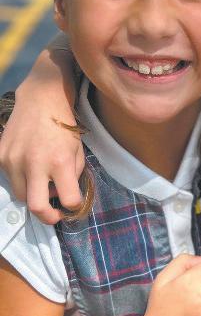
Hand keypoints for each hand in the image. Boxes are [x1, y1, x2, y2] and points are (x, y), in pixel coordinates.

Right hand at [0, 46, 81, 223]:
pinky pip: (10, 178)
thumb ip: (73, 175)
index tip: (73, 207)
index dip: (74, 207)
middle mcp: (34, 163)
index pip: (69, 199)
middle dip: (47, 216)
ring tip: (42, 181)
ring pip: (21, 195)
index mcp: (60, 161)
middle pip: (37, 207)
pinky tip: (30, 164)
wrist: (41, 98)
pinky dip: (22, 178)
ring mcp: (13, 159)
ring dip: (33, 194)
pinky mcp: (1, 155)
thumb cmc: (64, 124)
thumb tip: (65, 197)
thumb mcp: (78, 149)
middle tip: (54, 214)